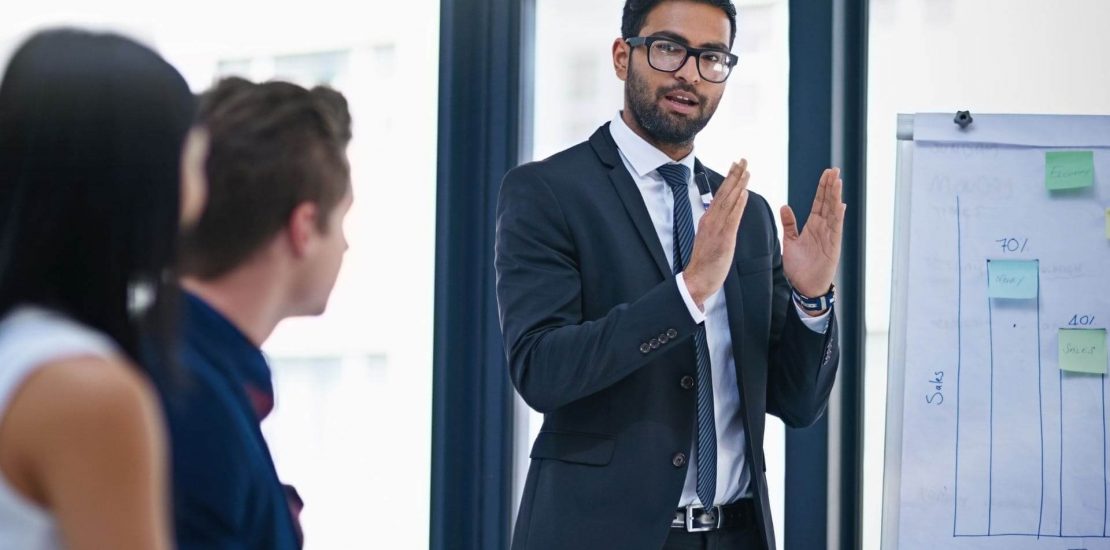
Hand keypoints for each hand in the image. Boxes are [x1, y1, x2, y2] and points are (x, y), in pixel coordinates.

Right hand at [684, 159, 749, 307]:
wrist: (697, 278)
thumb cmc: (705, 262)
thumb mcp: (710, 238)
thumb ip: (717, 225)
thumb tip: (725, 214)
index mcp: (708, 220)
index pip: (720, 195)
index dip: (729, 180)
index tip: (736, 166)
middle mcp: (711, 220)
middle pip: (724, 193)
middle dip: (734, 175)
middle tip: (742, 159)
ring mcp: (717, 228)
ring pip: (729, 201)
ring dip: (738, 184)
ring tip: (746, 170)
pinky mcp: (724, 237)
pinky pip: (732, 217)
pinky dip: (738, 204)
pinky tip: (743, 193)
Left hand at [781, 168, 845, 298]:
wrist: (804, 287)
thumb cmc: (799, 267)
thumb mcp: (790, 242)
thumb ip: (789, 224)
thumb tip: (784, 206)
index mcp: (813, 226)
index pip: (819, 202)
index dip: (822, 188)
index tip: (826, 173)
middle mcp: (823, 228)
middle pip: (828, 203)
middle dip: (831, 187)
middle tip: (834, 170)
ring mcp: (829, 237)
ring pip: (833, 213)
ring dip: (835, 197)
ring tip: (837, 182)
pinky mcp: (832, 247)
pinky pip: (836, 230)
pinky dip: (838, 217)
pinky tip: (840, 205)